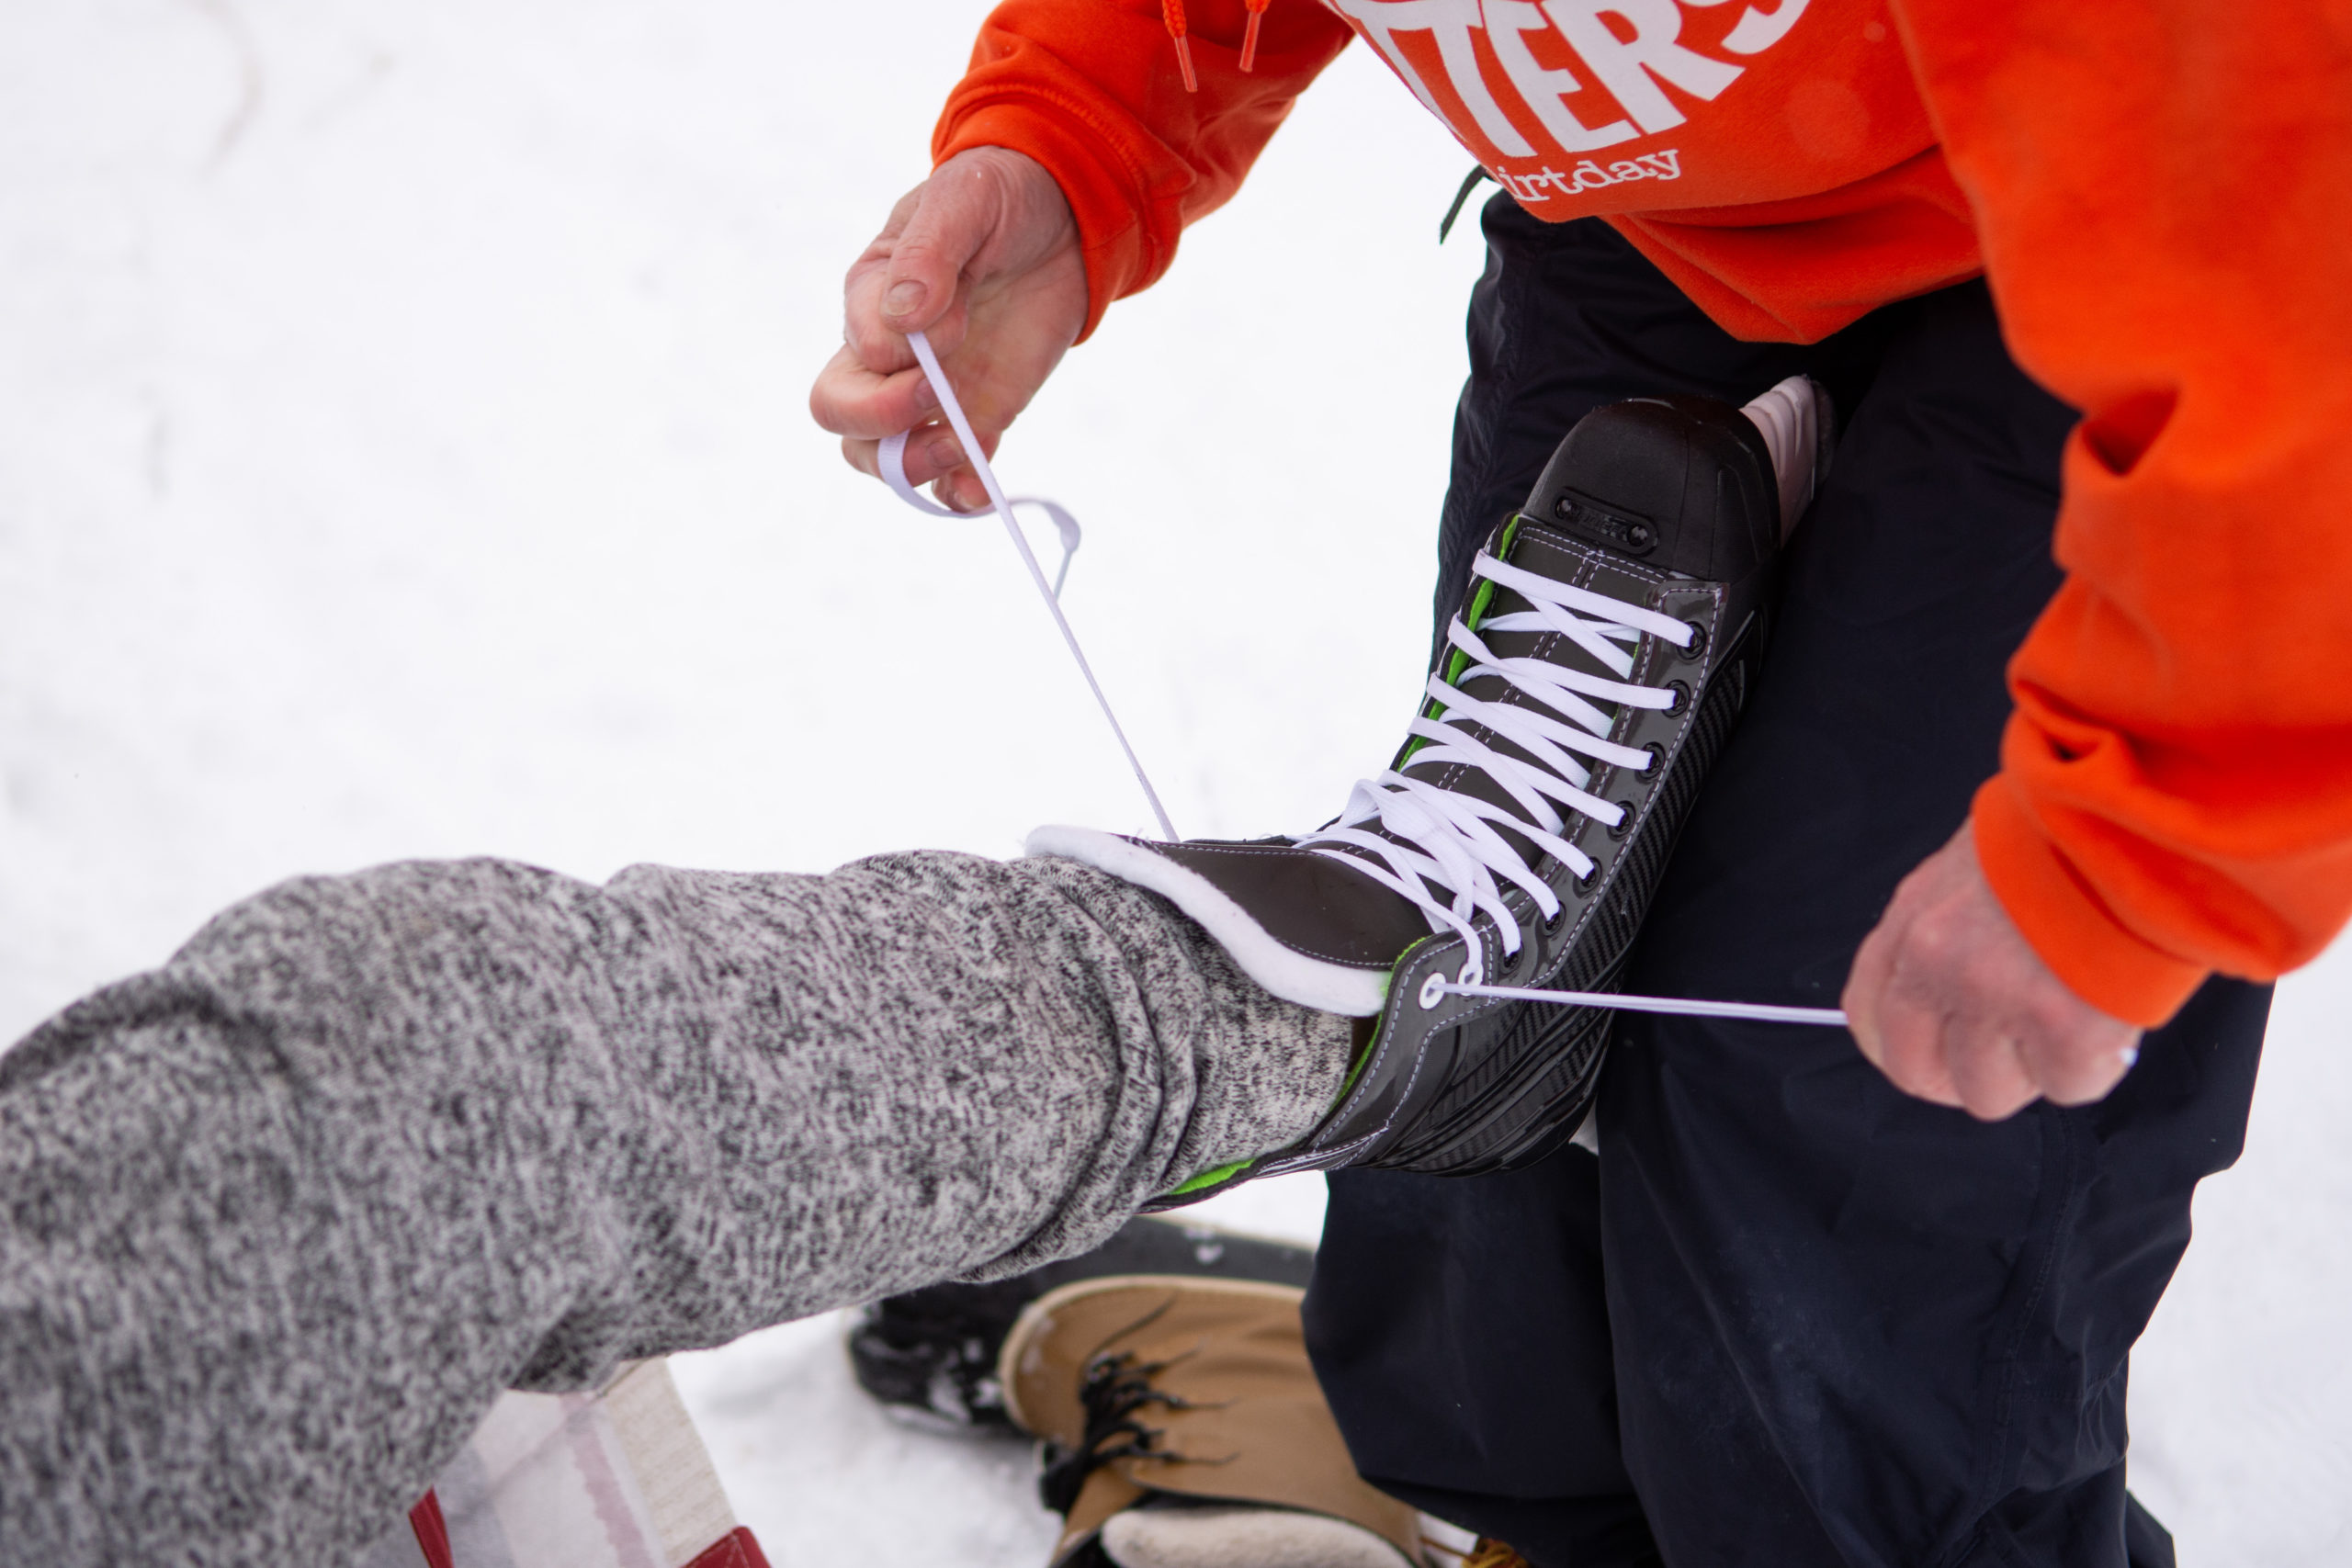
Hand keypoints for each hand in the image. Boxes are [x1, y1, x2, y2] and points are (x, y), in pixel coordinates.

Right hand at [809, 146, 1087, 512]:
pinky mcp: (976, 415)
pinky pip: (951, 473)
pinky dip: (959, 492)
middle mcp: (887, 354)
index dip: (901, 357)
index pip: (855, 357)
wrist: (1062, 216)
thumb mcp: (964, 202)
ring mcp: (928, 392)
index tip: (956, 319)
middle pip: (841, 416)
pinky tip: (981, 488)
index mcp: (869, 298)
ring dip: (916, 466)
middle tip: (941, 401)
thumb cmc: (997, 198)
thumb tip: (903, 317)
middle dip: (884, 424)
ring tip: (965, 446)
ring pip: (881, 457)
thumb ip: (929, 255)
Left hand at [1843, 822, 2142, 1119]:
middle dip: (1965, 1077)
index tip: (1940, 1056)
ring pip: (1988, 1094)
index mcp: (1910, 921)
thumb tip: (1950, 1009)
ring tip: (2069, 1019)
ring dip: (2032, 1071)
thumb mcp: (1970, 874)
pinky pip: (2066, 1088)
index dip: (1906, 1051)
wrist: (2138, 814)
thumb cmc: (2064, 839)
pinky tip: (2108, 1020)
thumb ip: (1947, 937)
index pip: (1869, 1019)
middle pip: (1918, 1073)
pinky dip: (2093, 1066)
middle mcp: (1936, 962)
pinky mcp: (2063, 1025)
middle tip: (2014, 1056)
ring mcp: (1994, 996)